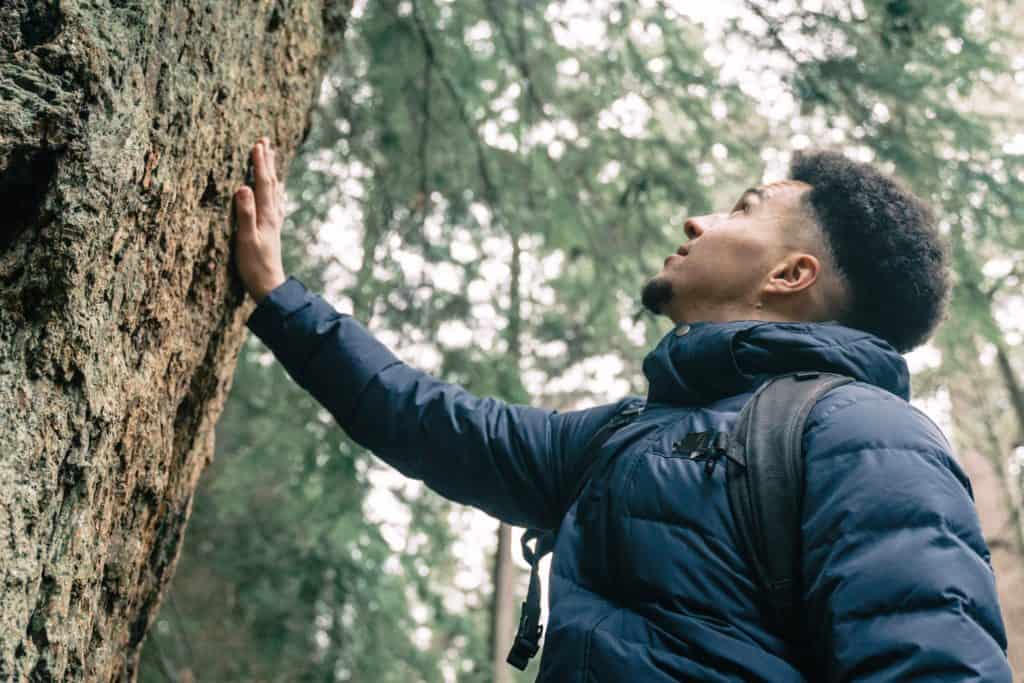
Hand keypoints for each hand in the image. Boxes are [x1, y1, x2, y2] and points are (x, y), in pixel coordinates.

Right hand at [234, 137, 286, 302]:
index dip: (260, 163)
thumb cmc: (254, 266)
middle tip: (265, 141)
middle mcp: (272, 216)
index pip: (263, 183)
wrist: (269, 286)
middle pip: (271, 183)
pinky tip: (276, 192)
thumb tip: (243, 187)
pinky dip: (274, 192)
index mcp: (266, 215)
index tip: (257, 144)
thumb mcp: (245, 240)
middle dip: (267, 162)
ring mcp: (273, 223)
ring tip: (271, 158)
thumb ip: (244, 214)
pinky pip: (275, 204)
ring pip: (274, 191)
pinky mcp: (272, 230)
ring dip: (272, 173)